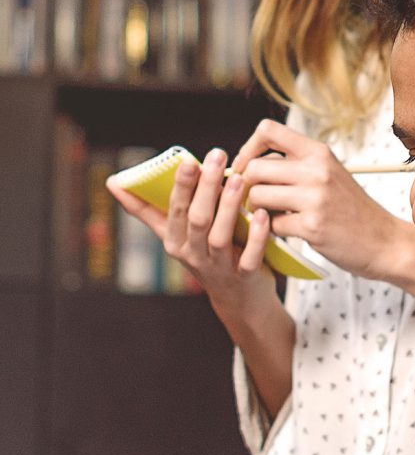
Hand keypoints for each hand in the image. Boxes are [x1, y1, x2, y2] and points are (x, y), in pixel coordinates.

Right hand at [107, 147, 277, 312]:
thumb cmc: (205, 254)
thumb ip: (148, 210)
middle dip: (205, 187)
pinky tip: (262, 214)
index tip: (188, 160)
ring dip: (228, 207)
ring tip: (238, 180)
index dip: (181, 187)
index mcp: (174, 241)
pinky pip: (249, 256)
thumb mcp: (174, 235)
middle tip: (217, 156)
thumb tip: (113, 183)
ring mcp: (218, 267)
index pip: (174, 211)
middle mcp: (192, 255)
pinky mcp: (244, 276)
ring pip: (219, 236)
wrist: (237, 298)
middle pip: (196, 219)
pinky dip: (256, 235)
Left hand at [232, 119, 400, 278]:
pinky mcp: (312, 226)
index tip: (247, 167)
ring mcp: (315, 198)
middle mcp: (317, 170)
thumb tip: (248, 164)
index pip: (267, 131)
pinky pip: (271, 225)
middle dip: (247, 187)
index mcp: (319, 152)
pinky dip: (274, 231)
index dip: (248, 149)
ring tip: (274, 215)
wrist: (382, 240)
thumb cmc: (351, 208)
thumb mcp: (329, 173)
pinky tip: (291, 230)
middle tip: (258, 200)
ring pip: (256, 196)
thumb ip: (296, 164)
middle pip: (255, 168)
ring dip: (258, 210)